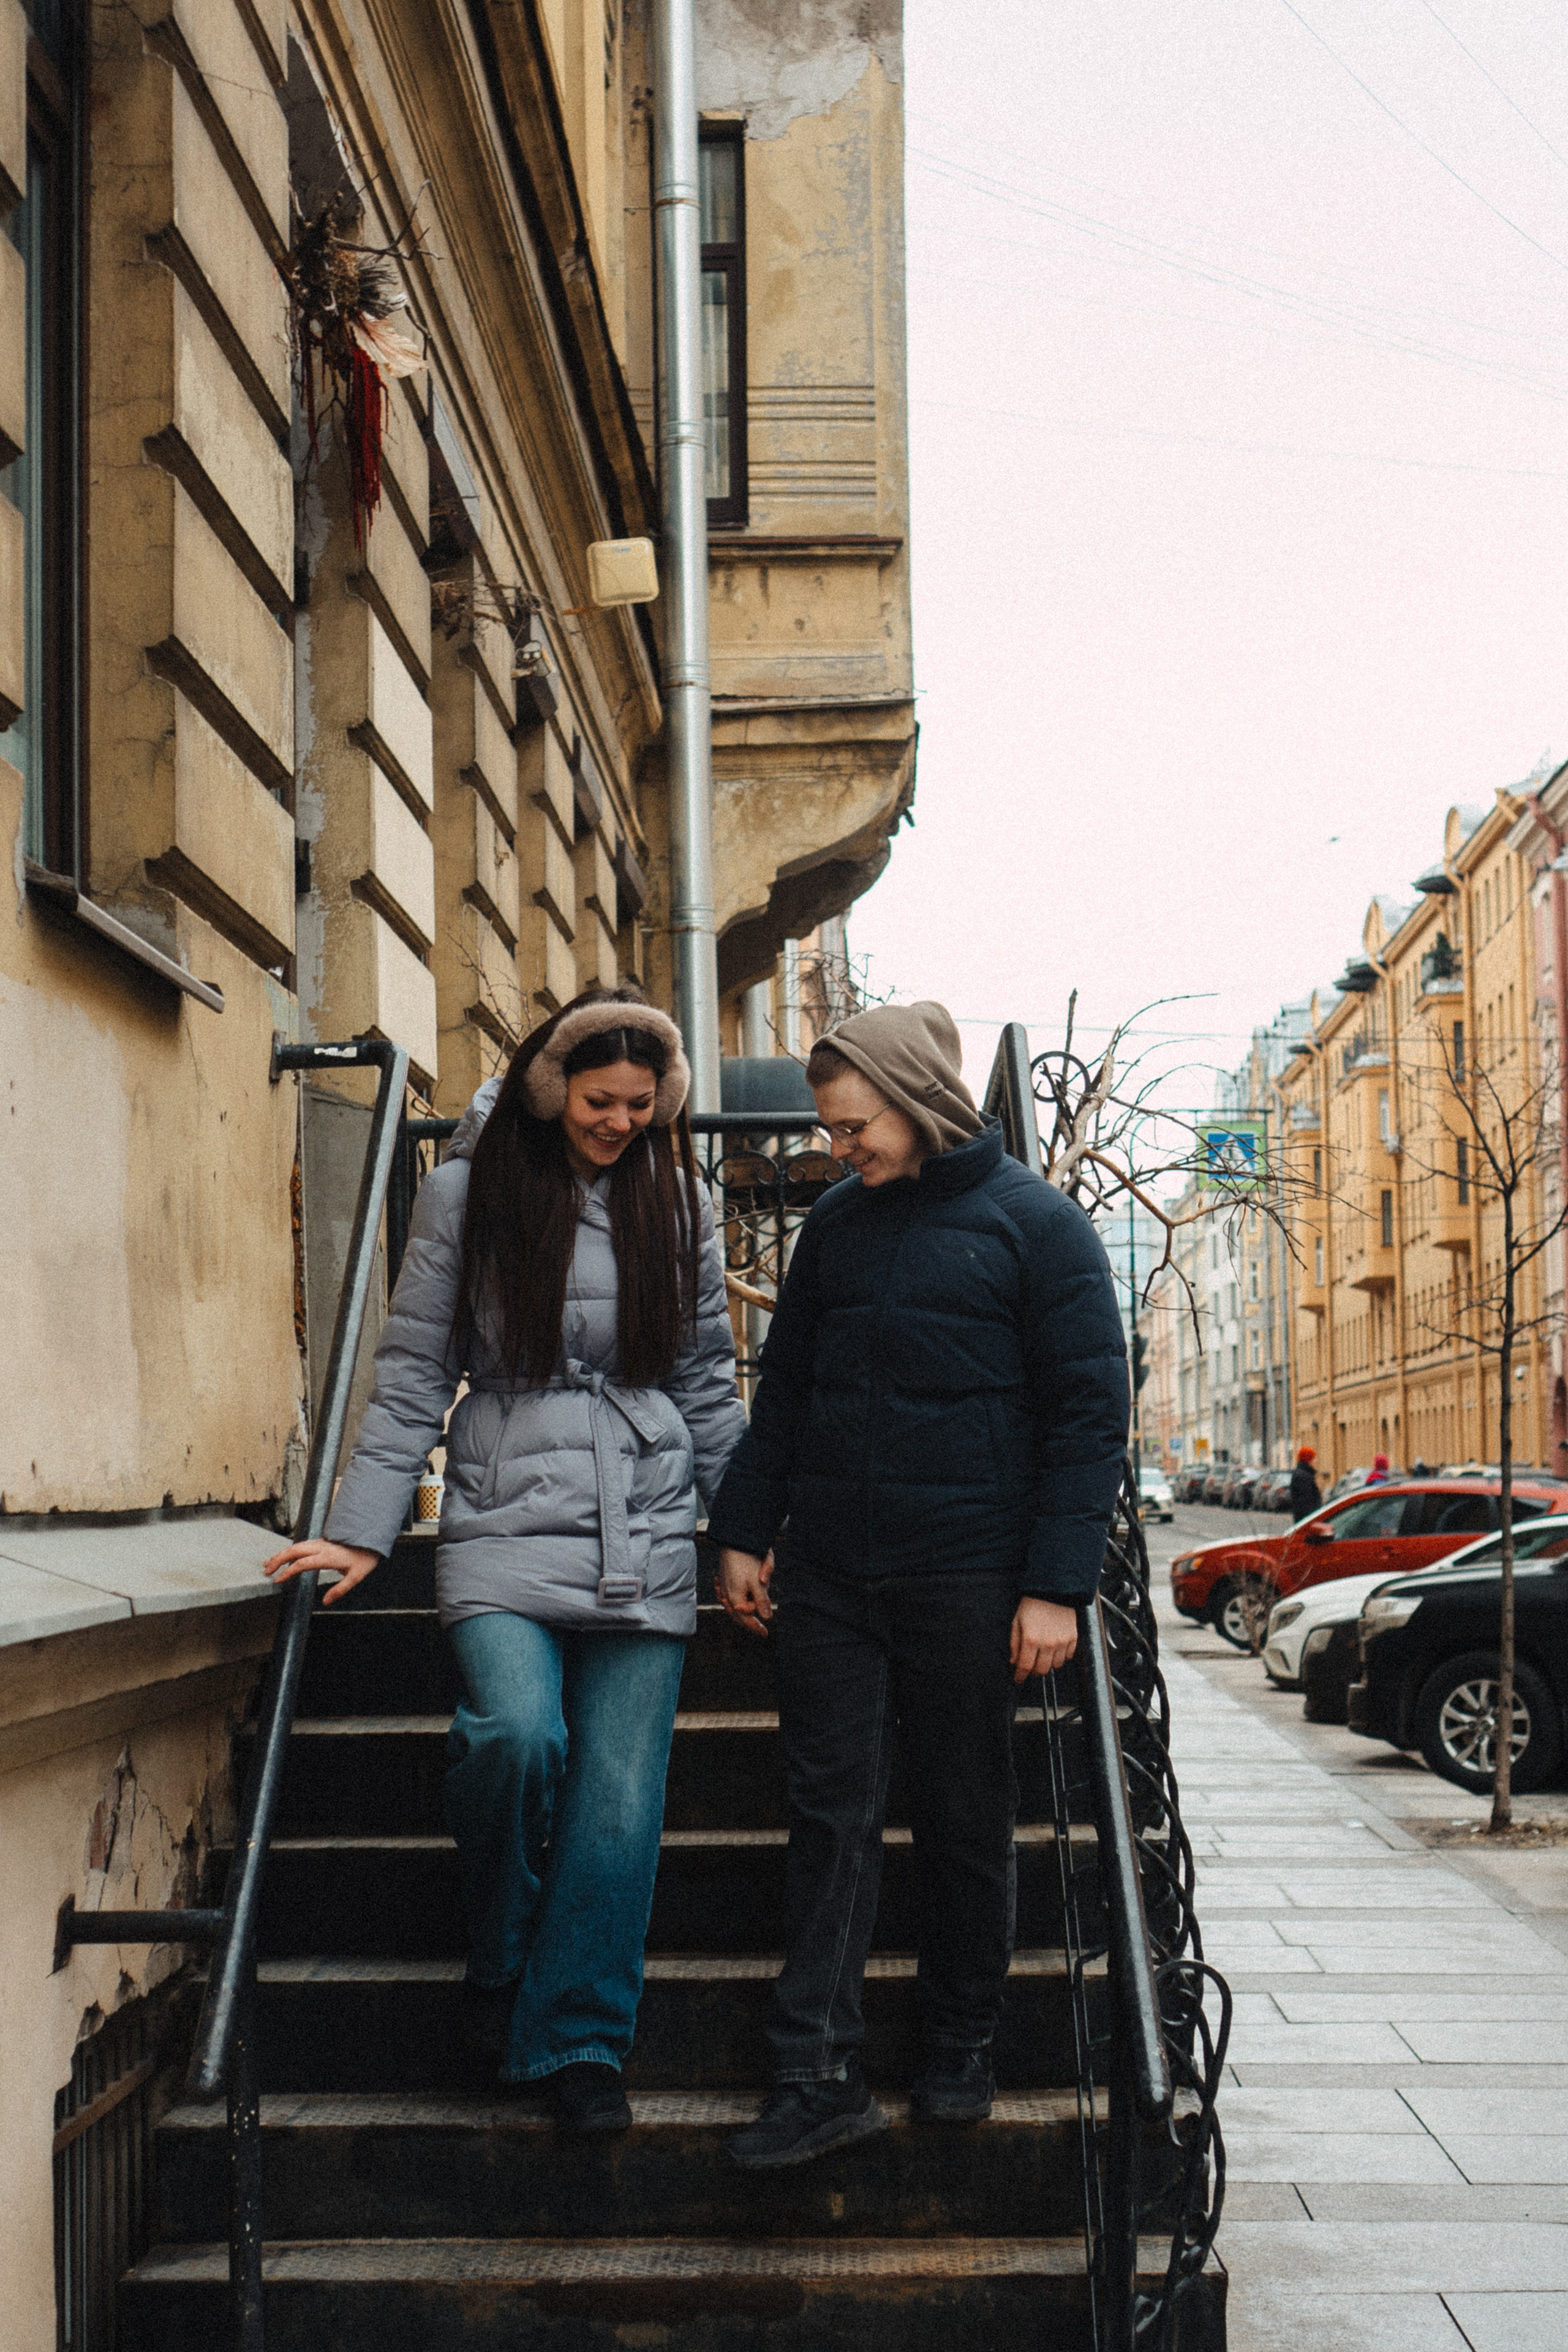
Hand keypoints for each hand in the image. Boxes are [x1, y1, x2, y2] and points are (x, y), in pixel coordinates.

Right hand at [263, 1537, 379, 1606]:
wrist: (371, 1539)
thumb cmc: (364, 1558)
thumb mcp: (356, 1577)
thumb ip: (340, 1589)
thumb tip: (325, 1602)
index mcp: (327, 1556)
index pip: (302, 1563)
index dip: (288, 1571)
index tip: (278, 1580)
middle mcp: (321, 1547)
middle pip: (294, 1550)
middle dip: (277, 1560)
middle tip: (265, 1571)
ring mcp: (321, 1542)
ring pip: (296, 1545)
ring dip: (281, 1554)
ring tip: (268, 1563)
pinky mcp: (322, 1541)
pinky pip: (301, 1544)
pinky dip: (289, 1550)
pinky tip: (284, 1555)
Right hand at [715, 1547, 773, 1636]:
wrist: (733, 1541)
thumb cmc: (746, 1560)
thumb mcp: (757, 1582)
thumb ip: (761, 1600)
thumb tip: (767, 1617)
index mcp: (735, 1599)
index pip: (746, 1619)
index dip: (756, 1627)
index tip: (765, 1634)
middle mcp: (726, 1595)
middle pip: (738, 1615)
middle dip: (749, 1621)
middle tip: (759, 1629)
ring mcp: (723, 1587)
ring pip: (733, 1605)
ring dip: (742, 1610)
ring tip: (750, 1616)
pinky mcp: (723, 1579)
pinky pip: (728, 1596)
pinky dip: (734, 1600)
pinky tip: (735, 1601)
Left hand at [1010, 1596, 1077, 1683]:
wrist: (1053, 1590)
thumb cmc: (1033, 1604)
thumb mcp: (1017, 1622)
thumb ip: (1015, 1644)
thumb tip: (1014, 1661)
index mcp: (1031, 1639)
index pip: (1025, 1667)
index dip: (1020, 1676)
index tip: (1018, 1679)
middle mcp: (1047, 1643)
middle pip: (1041, 1670)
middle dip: (1034, 1671)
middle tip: (1031, 1664)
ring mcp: (1062, 1642)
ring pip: (1055, 1666)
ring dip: (1048, 1663)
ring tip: (1043, 1654)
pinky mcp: (1073, 1638)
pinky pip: (1068, 1657)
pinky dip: (1061, 1657)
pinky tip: (1055, 1649)